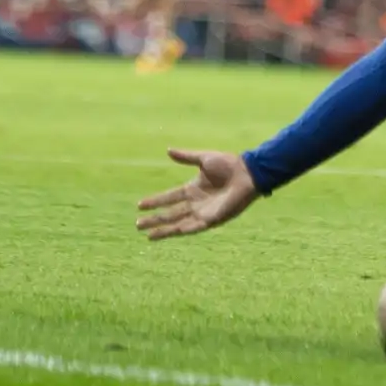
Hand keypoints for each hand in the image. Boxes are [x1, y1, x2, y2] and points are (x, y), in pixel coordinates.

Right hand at [136, 149, 259, 240]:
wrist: (248, 174)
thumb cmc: (229, 164)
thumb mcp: (204, 159)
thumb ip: (186, 157)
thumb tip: (168, 150)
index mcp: (193, 188)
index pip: (169, 197)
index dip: (155, 201)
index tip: (139, 205)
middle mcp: (196, 202)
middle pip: (170, 213)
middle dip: (154, 219)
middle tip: (137, 224)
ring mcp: (203, 212)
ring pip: (178, 223)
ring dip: (163, 229)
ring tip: (147, 234)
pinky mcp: (213, 219)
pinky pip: (193, 227)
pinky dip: (181, 231)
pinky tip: (169, 234)